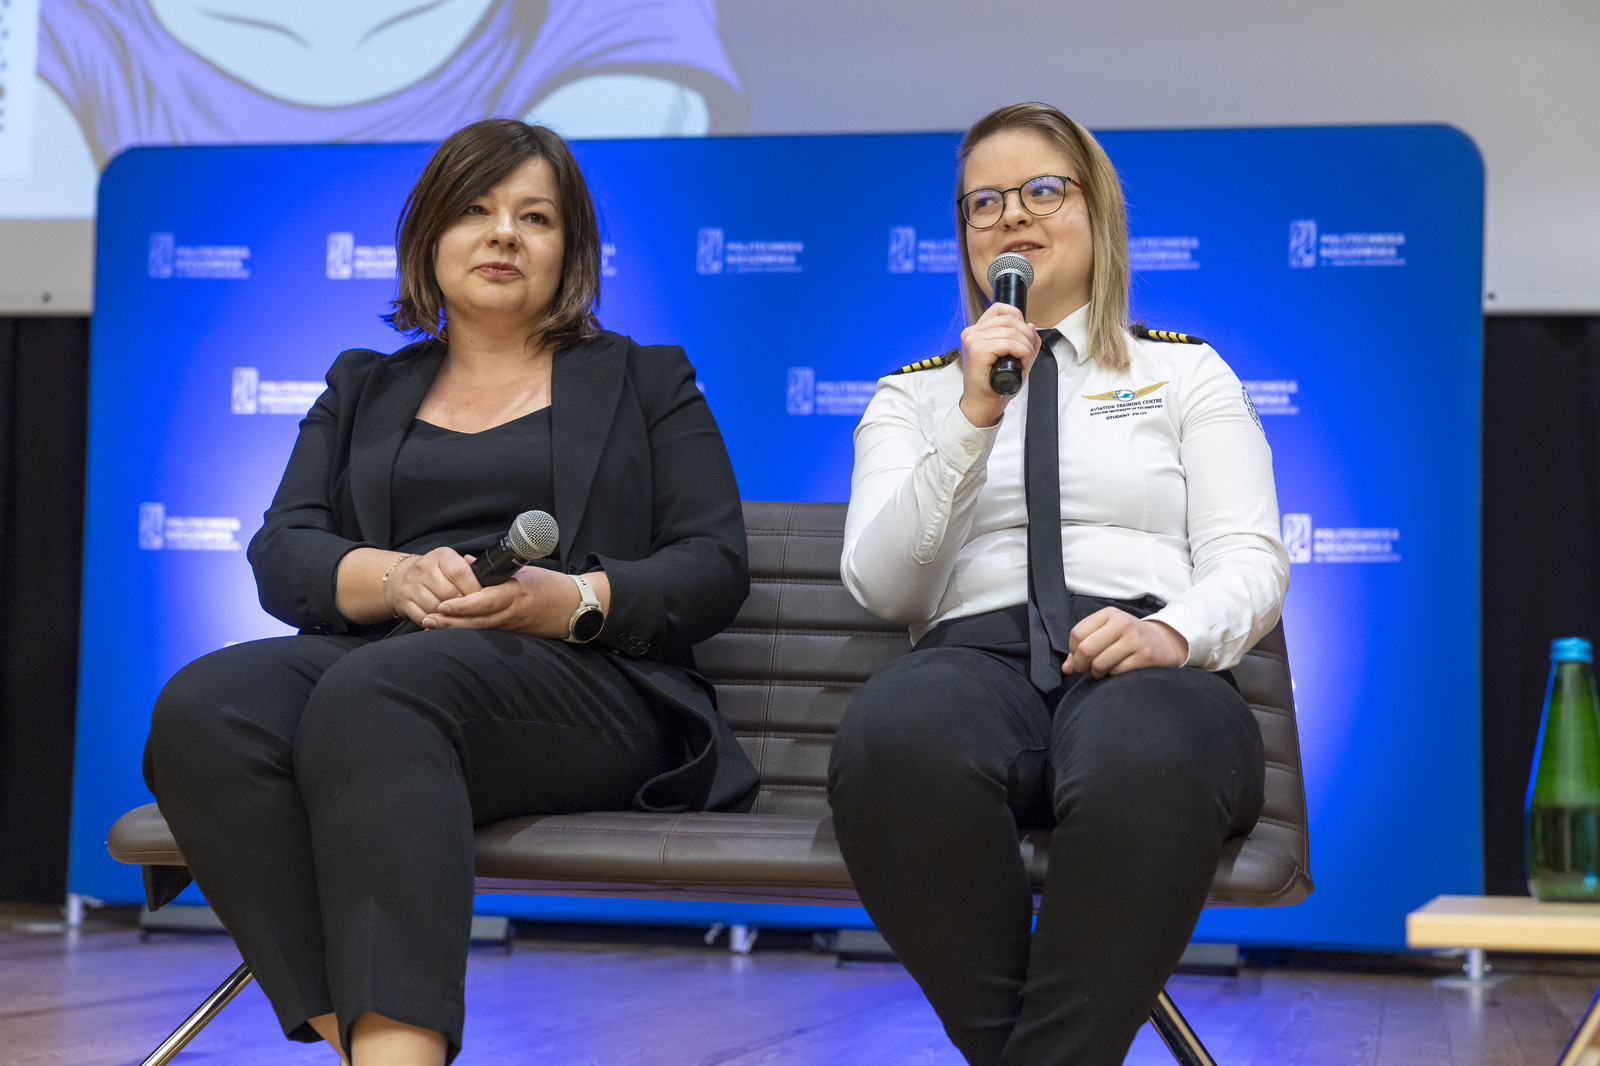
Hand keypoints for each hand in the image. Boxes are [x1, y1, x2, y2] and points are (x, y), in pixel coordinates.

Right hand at [385, 547, 480, 624]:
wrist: (400, 577)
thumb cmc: (435, 571)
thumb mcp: (452, 563)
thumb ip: (470, 570)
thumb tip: (491, 580)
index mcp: (441, 555)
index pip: (460, 574)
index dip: (474, 590)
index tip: (484, 599)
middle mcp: (424, 568)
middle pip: (450, 594)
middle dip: (464, 606)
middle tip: (473, 612)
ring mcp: (411, 585)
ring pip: (437, 608)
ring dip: (450, 616)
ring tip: (459, 617)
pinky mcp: (404, 602)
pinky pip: (424, 618)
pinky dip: (436, 623)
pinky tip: (442, 621)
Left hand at [423, 565, 581, 637]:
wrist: (575, 608)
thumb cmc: (553, 586)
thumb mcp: (526, 571)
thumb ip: (495, 569)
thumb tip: (466, 563)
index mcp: (517, 594)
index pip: (487, 601)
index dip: (464, 604)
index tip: (444, 604)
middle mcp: (512, 614)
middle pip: (477, 621)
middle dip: (451, 621)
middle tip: (428, 618)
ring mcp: (512, 626)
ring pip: (478, 630)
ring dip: (454, 628)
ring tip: (431, 625)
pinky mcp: (511, 633)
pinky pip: (485, 633)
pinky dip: (466, 631)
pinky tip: (449, 631)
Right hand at [958, 302, 1041, 427]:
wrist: (983, 405)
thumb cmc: (994, 385)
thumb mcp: (1015, 358)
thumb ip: (1025, 341)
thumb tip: (1031, 326)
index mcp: (978, 331)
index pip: (1000, 308)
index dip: (1018, 318)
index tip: (1024, 336)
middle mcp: (972, 332)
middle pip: (1010, 319)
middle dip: (1027, 336)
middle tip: (1027, 354)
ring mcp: (973, 340)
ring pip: (1011, 331)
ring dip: (1025, 347)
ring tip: (1023, 362)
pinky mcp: (977, 350)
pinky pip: (1008, 343)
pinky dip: (1021, 353)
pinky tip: (1019, 364)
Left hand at [1063, 607, 1189, 678]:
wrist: (1164, 642)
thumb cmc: (1129, 638)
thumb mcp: (1108, 633)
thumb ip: (1083, 647)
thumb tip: (1066, 668)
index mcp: (1110, 614)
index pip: (1077, 633)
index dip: (1073, 650)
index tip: (1079, 656)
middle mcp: (1122, 623)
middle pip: (1085, 649)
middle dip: (1081, 664)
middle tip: (1086, 668)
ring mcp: (1135, 640)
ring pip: (1100, 663)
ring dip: (1096, 673)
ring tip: (1102, 670)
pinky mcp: (1145, 657)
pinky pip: (1116, 672)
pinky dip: (1112, 676)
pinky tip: (1117, 671)